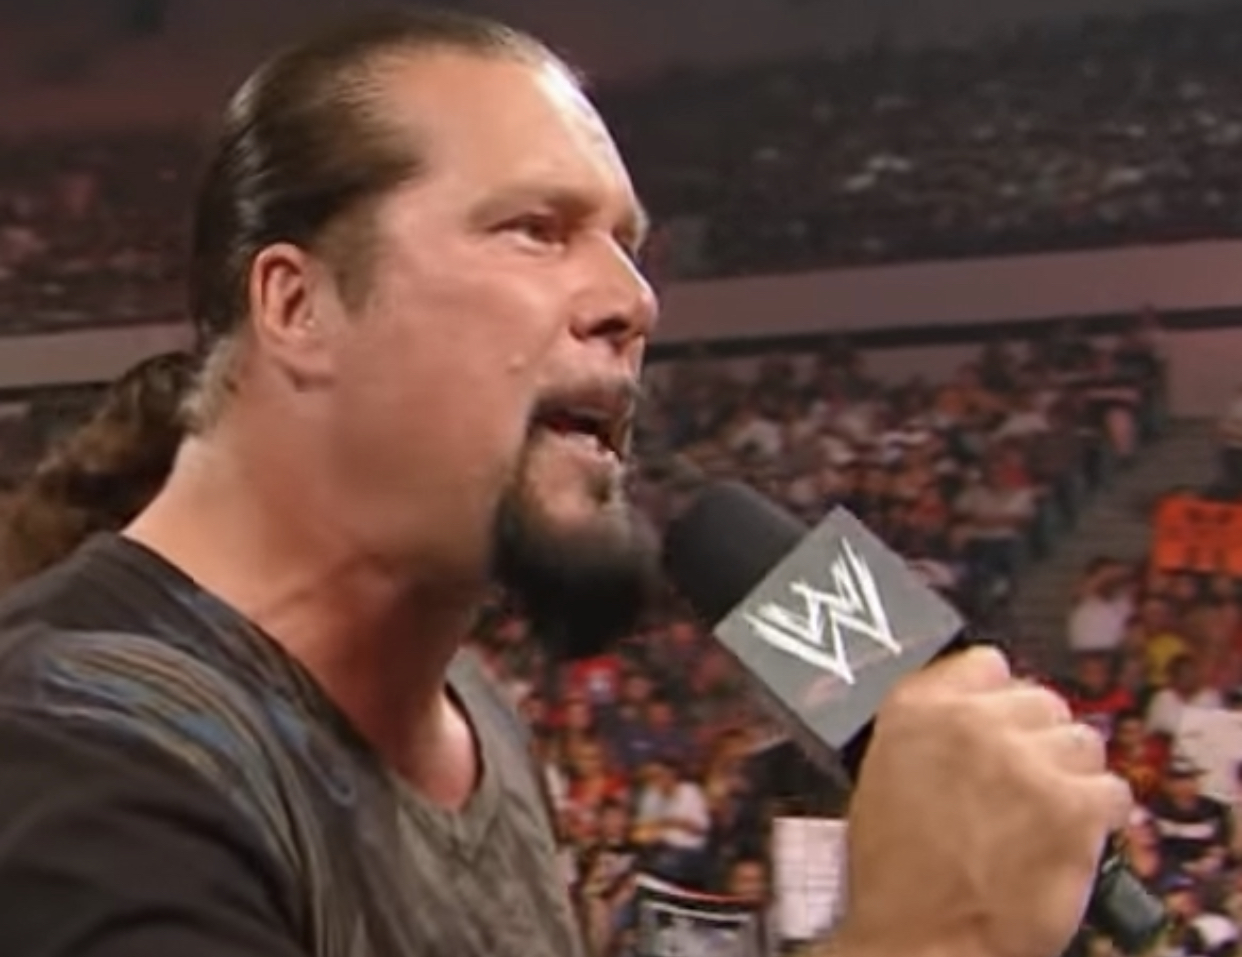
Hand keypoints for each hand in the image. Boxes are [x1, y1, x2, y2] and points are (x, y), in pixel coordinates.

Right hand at [831, 647, 1131, 956]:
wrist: (920, 938)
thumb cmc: (896, 872)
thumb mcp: (886, 774)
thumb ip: (932, 730)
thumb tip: (981, 716)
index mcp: (918, 708)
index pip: (987, 664)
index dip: (999, 699)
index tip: (1002, 726)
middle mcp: (973, 722)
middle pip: (1043, 701)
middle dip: (1040, 739)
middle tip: (1026, 783)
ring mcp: (1028, 761)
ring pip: (1084, 742)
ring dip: (1072, 775)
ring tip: (1048, 815)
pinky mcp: (1074, 806)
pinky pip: (1113, 791)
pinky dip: (1099, 817)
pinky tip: (1071, 838)